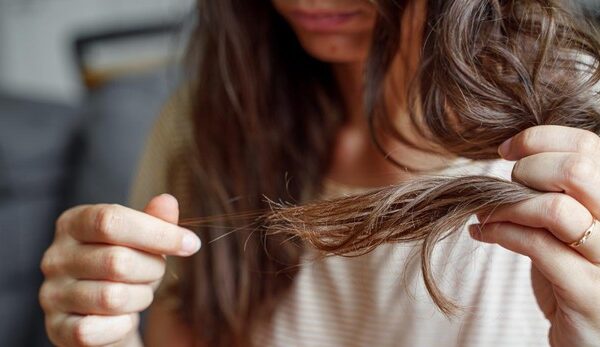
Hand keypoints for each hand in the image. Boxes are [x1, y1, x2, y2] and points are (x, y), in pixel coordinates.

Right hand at [40, 194, 200, 346]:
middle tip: (156, 273)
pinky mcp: (56, 328)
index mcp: (74, 223)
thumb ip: (155, 220)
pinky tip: (124, 318)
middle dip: (152, 270)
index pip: (112, 221)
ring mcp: (52, 293)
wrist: (105, 314)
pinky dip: (121, 325)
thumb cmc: (126, 268)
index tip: (191, 244)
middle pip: (117, 261)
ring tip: (139, 294)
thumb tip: (167, 201)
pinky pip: (94, 330)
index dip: (157, 233)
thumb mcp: (143, 241)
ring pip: (112, 297)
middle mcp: (56, 256)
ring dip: (140, 298)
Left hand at [468, 126, 599, 346]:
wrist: (592, 335)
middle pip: (576, 169)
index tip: (507, 149)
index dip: (539, 139)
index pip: (587, 145)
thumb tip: (515, 155)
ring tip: (487, 213)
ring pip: (555, 209)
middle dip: (527, 170)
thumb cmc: (576, 271)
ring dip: (508, 205)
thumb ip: (557, 190)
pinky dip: (499, 233)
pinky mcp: (587, 291)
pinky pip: (536, 246)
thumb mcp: (572, 223)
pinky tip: (481, 233)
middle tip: (506, 186)